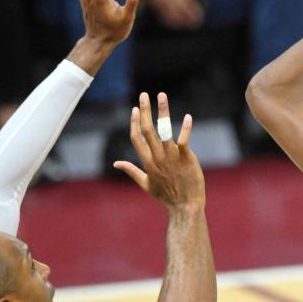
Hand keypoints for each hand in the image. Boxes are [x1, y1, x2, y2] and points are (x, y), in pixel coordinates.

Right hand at [114, 92, 204, 210]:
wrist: (185, 207)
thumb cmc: (166, 196)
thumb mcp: (145, 184)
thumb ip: (131, 170)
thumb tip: (115, 163)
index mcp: (147, 162)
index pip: (137, 138)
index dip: (135, 122)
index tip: (135, 109)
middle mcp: (157, 157)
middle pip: (148, 130)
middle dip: (145, 110)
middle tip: (144, 95)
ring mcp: (172, 157)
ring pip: (164, 130)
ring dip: (162, 111)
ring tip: (161, 95)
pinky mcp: (186, 158)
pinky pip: (183, 140)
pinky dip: (185, 128)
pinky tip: (187, 116)